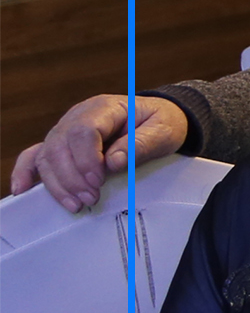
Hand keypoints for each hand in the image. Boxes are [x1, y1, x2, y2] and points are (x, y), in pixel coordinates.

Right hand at [10, 95, 188, 211]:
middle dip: (72, 177)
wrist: (157, 119)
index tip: (97, 181)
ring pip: (46, 156)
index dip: (86, 159)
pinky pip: (34, 156)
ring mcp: (65, 131)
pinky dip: (25, 173)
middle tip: (91, 198)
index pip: (83, 131)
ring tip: (77, 204)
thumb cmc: (159, 123)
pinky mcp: (60, 146)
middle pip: (59, 146)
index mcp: (103, 108)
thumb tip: (112, 162)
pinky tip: (23, 190)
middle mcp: (78, 117)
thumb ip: (140, 145)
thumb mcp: (163, 131)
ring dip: (58, 184)